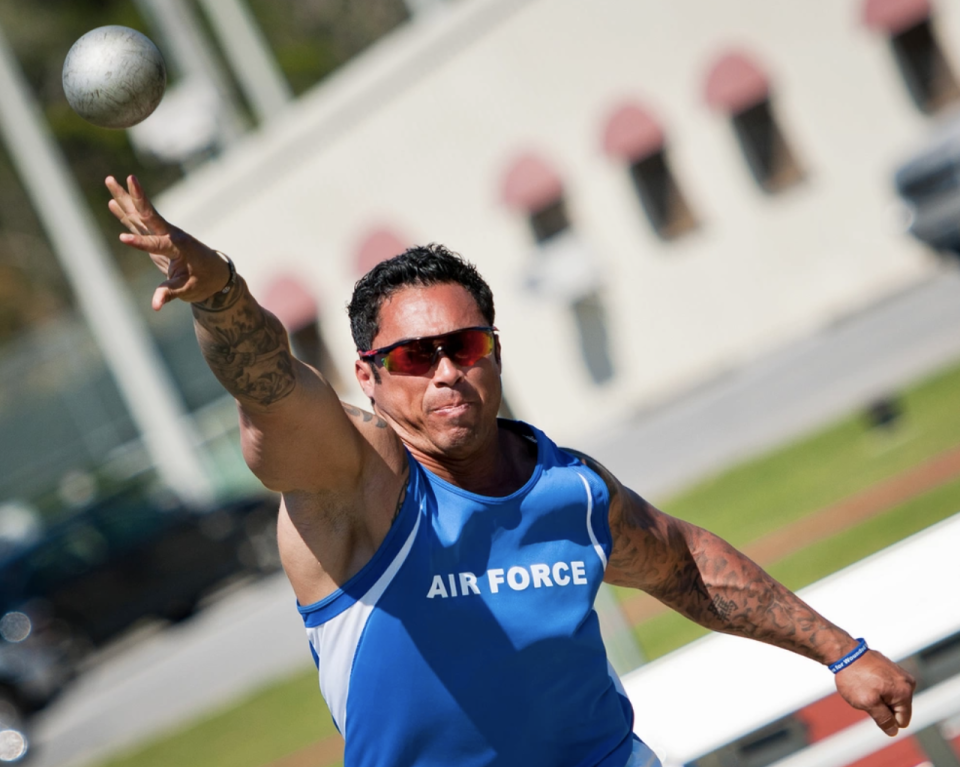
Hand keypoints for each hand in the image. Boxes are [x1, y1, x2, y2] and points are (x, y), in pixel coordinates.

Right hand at [106, 174, 230, 310]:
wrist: (215, 274)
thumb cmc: (204, 281)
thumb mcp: (189, 290)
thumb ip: (170, 293)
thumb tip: (155, 305)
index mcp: (180, 247)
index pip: (158, 243)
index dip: (141, 243)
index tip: (123, 238)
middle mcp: (171, 235)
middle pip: (150, 215)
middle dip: (139, 198)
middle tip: (128, 178)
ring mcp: (163, 233)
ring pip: (141, 213)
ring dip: (126, 197)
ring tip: (109, 179)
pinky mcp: (157, 236)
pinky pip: (139, 221)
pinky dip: (125, 212)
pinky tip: (113, 201)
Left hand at [835, 650, 915, 735]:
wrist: (843, 652)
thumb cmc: (854, 677)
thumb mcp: (868, 703)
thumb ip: (883, 719)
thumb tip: (894, 731)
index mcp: (905, 692)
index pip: (901, 721)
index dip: (884, 717)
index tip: (871, 703)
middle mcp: (907, 682)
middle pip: (897, 709)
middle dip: (881, 707)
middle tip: (866, 694)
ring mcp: (899, 673)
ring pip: (890, 698)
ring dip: (877, 697)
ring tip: (864, 685)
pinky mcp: (890, 668)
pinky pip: (886, 686)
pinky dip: (875, 686)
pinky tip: (864, 678)